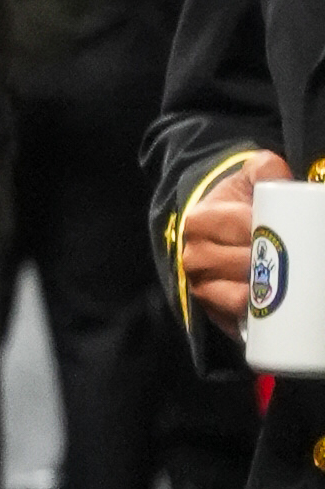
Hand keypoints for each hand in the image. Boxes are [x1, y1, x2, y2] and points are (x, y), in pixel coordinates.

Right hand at [181, 148, 292, 329]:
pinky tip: (272, 308)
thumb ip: (266, 170)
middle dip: (272, 262)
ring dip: (265, 291)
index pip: (240, 226)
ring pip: (237, 296)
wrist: (218, 226)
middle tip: (294, 256)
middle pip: (241, 264)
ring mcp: (200, 286)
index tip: (287, 229)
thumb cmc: (239, 202)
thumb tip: (285, 181)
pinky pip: (234, 318)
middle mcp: (193, 255)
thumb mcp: (249, 177)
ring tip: (287, 279)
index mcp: (200, 220)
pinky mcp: (210, 310)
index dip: (268, 229)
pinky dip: (254, 316)